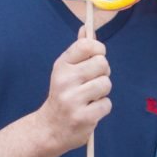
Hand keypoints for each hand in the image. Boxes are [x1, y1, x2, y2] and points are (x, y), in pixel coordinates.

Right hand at [37, 35, 111, 152]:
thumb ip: (78, 50)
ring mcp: (73, 100)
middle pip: (102, 64)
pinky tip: (90, 111)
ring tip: (89, 98)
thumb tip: (87, 28)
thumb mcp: (65, 70)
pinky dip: (102, 108)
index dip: (98, 50)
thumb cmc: (63, 95)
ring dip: (102, 92)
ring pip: (106, 84)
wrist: (50, 129)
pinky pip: (107, 104)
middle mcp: (65, 81)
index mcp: (61, 66)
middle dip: (102, 73)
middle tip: (91, 83)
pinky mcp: (83, 117)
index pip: (87, 45)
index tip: (96, 58)